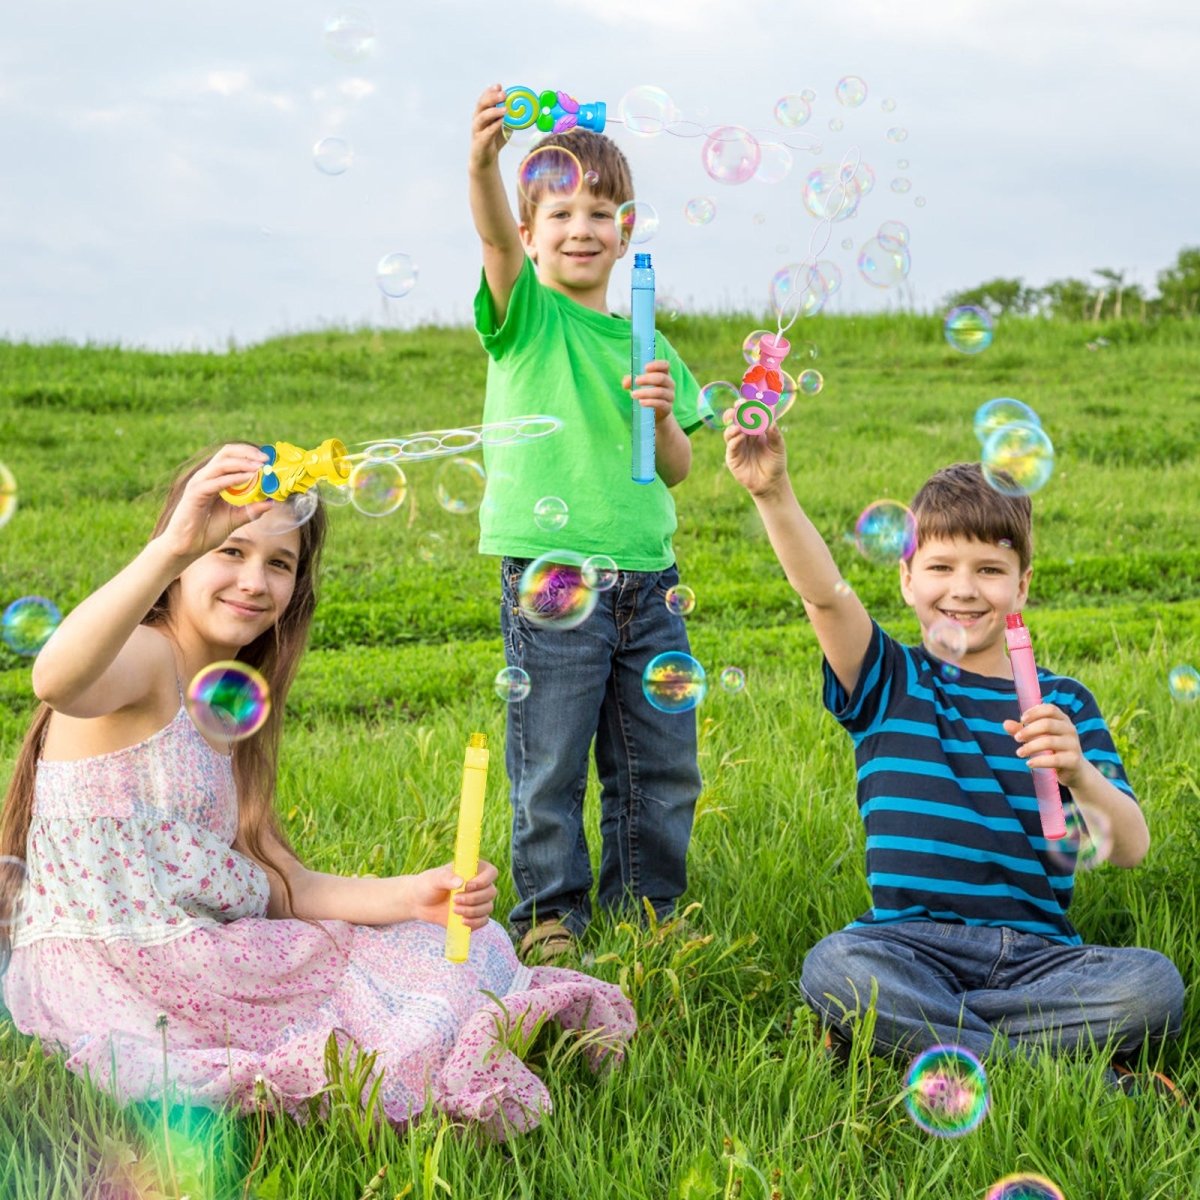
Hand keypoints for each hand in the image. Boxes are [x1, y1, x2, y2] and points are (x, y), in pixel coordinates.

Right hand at [158, 443, 274, 562]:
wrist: (187, 547)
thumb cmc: (207, 531)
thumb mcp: (236, 518)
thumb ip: (252, 509)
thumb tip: (271, 502)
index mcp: (215, 478)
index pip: (232, 456)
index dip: (251, 453)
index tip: (270, 459)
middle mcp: (206, 476)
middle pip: (227, 452)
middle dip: (249, 452)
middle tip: (267, 459)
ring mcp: (199, 483)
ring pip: (222, 463)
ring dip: (244, 463)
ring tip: (261, 467)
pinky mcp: (195, 493)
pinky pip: (217, 481)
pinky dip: (235, 478)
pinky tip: (249, 478)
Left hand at [407, 860, 498, 928]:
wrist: (419, 903)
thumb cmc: (427, 885)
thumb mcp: (434, 879)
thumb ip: (446, 878)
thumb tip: (460, 882)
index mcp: (474, 870)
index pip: (491, 872)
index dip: (484, 880)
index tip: (467, 886)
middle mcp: (479, 885)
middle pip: (491, 892)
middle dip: (474, 898)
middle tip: (455, 899)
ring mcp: (478, 901)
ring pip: (488, 907)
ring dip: (472, 911)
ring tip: (454, 910)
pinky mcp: (474, 916)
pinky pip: (483, 921)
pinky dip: (475, 923)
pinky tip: (461, 921)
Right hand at [470, 84, 509, 172]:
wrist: (484, 160)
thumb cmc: (493, 140)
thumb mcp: (502, 126)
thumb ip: (508, 117)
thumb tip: (522, 108)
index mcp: (482, 113)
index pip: (484, 98)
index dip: (490, 91)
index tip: (499, 86)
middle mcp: (477, 119)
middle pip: (482, 105)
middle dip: (492, 97)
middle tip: (503, 94)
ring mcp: (478, 130)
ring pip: (482, 117)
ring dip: (494, 111)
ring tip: (505, 109)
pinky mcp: (480, 141)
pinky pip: (487, 132)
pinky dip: (494, 126)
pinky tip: (502, 122)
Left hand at [623, 358, 675, 424]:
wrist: (654, 413)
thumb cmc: (646, 393)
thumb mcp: (638, 385)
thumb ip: (630, 381)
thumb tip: (625, 384)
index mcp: (664, 374)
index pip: (665, 365)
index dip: (656, 365)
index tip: (645, 368)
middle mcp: (669, 384)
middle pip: (661, 378)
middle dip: (647, 379)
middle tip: (636, 381)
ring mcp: (670, 396)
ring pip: (660, 392)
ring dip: (646, 392)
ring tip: (633, 394)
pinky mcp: (668, 407)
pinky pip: (661, 404)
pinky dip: (650, 402)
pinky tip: (641, 402)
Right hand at [724, 408, 788, 496]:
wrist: (771, 482)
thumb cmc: (775, 462)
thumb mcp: (778, 446)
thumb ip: (774, 433)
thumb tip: (771, 420)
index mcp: (755, 429)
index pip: (747, 413)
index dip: (746, 405)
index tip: (747, 399)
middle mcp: (744, 435)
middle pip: (734, 419)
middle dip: (734, 411)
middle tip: (738, 406)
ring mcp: (737, 445)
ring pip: (729, 431)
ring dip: (733, 425)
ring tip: (739, 425)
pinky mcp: (732, 457)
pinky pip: (731, 445)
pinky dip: (735, 438)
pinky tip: (740, 435)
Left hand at [1003, 703, 1085, 787]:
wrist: (1075, 770)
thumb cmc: (1053, 749)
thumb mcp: (1038, 737)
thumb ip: (1022, 730)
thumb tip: (1005, 723)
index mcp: (1062, 720)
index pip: (1050, 709)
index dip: (1035, 712)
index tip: (1022, 720)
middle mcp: (1070, 729)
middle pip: (1047, 724)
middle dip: (1028, 731)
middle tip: (1016, 738)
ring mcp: (1073, 744)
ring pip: (1049, 741)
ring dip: (1030, 747)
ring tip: (1019, 753)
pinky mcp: (1073, 760)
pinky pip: (1055, 759)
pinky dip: (1039, 761)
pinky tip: (1029, 763)